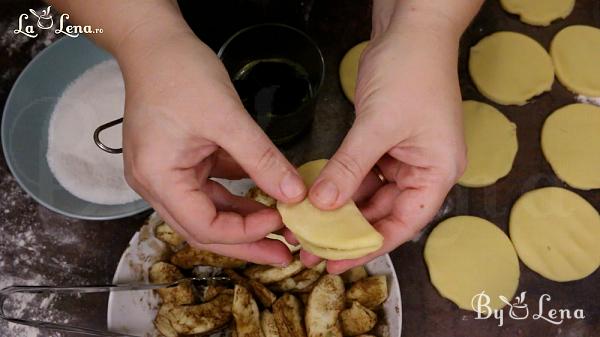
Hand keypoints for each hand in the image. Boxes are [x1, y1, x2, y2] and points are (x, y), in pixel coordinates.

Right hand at [117, 29, 305, 265]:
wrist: (155, 43)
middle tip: (283, 253)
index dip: (244, 232)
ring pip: (209, 211)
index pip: (202, 226)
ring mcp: (166, 173)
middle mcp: (156, 183)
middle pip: (204, 228)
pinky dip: (238, 195)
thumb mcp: (227, 118)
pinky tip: (266, 198)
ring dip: (245, 219)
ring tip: (281, 228)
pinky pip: (212, 188)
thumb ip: (261, 159)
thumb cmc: (179, 73)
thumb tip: (293, 194)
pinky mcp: (180, 161)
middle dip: (246, 241)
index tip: (280, 221)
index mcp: (157, 177)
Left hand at [301, 6, 468, 272]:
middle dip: (348, 230)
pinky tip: (317, 197)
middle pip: (384, 213)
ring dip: (341, 209)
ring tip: (308, 227)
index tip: (335, 262)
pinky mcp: (384, 144)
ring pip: (369, 195)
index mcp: (437, 172)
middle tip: (311, 249)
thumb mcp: (378, 125)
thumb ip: (350, 167)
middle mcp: (423, 170)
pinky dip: (340, 184)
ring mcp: (403, 157)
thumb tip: (322, 205)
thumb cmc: (411, 72)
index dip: (369, 246)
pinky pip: (361, 174)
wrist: (410, 29)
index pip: (403, 223)